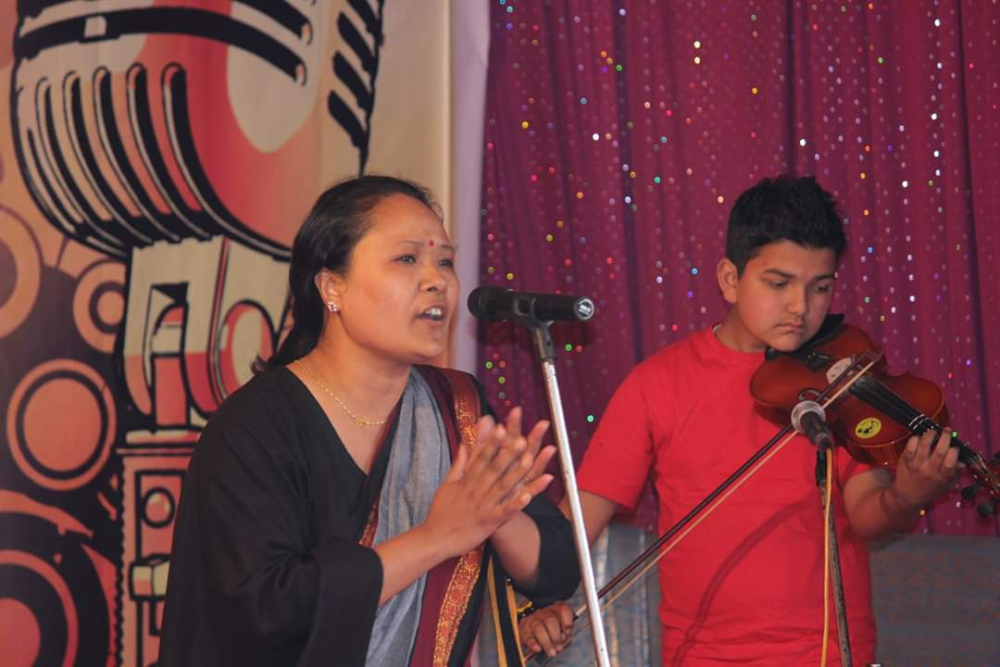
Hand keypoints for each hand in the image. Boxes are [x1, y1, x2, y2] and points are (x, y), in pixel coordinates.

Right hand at [423, 414, 553, 558]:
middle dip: (508, 454)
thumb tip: (463, 444)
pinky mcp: (489, 523)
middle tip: (521, 438)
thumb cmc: (440, 512)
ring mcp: (483, 506)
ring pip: (503, 487)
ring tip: (530, 460)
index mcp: (467, 481)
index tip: (501, 427)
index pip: (481, 458)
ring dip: (517, 474)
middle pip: (495, 469)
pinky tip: (529, 496)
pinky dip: (517, 504)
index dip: (492, 443)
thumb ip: (458, 464)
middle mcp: (476, 491)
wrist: (435, 539)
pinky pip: (505, 512)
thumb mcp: (447, 484)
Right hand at [519, 601, 573, 657]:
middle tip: (559, 648)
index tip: (568, 633)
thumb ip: (563, 631)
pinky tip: (538, 649)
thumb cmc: (548, 627)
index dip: (567, 622)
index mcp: (555, 610)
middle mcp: (544, 613)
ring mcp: (532, 620)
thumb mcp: (559, 626)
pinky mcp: (524, 630)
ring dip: (546, 642)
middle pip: (550, 620)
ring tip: (551, 652)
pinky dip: (533, 643)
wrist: (530, 626)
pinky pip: (528, 636)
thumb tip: (564, 638)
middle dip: (556, 636)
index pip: (563, 610)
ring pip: (539, 628)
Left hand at [891, 428, 959, 508]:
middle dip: (945, 437)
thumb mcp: (948, 485)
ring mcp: (917, 464)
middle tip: (946, 431)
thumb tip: (962, 460)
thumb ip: (956, 473)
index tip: (955, 447)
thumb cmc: (930, 490)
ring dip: (930, 434)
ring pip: (924, 444)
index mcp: (943, 476)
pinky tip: (920, 438)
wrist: (908, 496)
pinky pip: (910, 445)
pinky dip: (915, 438)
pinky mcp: (905, 460)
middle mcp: (930, 470)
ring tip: (933, 432)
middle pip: (939, 450)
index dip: (954, 451)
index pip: (951, 462)